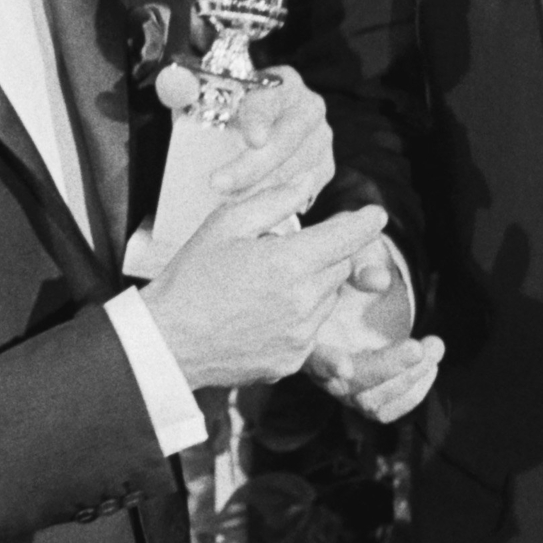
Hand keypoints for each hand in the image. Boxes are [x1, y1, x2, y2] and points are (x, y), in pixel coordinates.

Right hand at [142, 177, 385, 389]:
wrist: (167, 342)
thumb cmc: (192, 277)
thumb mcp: (226, 223)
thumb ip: (273, 199)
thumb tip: (307, 180)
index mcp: (289, 263)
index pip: (347, 237)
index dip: (365, 223)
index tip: (375, 214)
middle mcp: (303, 302)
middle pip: (339, 268)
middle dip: (328, 253)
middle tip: (297, 247)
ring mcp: (300, 337)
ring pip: (327, 299)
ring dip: (313, 285)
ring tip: (269, 281)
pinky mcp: (292, 362)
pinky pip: (311, 331)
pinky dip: (299, 317)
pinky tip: (263, 311)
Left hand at [158, 65, 334, 203]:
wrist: (260, 129)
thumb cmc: (231, 113)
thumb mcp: (207, 96)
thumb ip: (185, 89)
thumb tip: (172, 85)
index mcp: (283, 83)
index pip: (271, 99)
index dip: (260, 118)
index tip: (252, 138)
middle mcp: (309, 108)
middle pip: (287, 138)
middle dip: (252, 165)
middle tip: (218, 183)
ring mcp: (321, 139)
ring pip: (295, 169)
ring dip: (261, 189)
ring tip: (228, 202)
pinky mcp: (324, 167)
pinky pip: (304, 190)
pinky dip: (278, 202)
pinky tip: (252, 209)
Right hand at [306, 238, 443, 422]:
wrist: (352, 280)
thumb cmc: (346, 263)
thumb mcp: (352, 253)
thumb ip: (360, 263)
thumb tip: (380, 280)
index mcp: (309, 332)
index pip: (311, 356)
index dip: (327, 363)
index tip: (346, 366)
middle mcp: (321, 365)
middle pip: (346, 386)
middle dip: (387, 368)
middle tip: (420, 347)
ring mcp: (343, 383)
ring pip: (369, 402)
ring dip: (408, 379)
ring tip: (434, 345)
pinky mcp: (365, 392)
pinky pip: (385, 410)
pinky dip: (413, 393)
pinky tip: (431, 365)